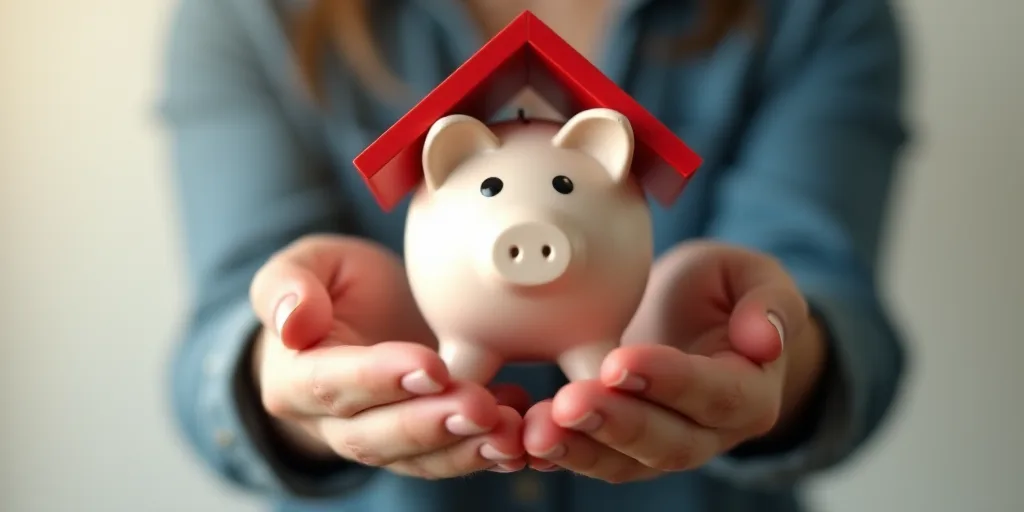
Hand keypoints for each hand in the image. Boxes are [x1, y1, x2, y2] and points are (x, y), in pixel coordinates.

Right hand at [249, 235, 526, 478]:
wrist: (365, 315)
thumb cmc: (334, 285)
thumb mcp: (307, 265)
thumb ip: (289, 285)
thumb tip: (293, 322)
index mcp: (294, 378)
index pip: (332, 385)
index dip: (380, 380)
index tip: (430, 368)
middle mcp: (330, 423)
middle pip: (376, 436)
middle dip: (431, 425)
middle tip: (480, 408)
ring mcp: (376, 441)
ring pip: (416, 459)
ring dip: (464, 449)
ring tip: (508, 432)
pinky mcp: (419, 447)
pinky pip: (448, 460)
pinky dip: (485, 454)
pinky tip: (520, 441)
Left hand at [522, 241, 826, 480]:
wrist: (690, 317)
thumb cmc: (721, 291)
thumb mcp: (753, 277)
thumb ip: (769, 302)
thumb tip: (767, 340)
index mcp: (751, 392)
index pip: (715, 395)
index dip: (669, 382)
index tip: (619, 363)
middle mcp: (711, 432)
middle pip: (667, 441)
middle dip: (615, 423)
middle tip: (568, 402)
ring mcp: (665, 446)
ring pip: (625, 462)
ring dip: (580, 448)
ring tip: (536, 431)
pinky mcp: (624, 448)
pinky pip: (594, 459)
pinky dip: (560, 454)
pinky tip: (524, 441)